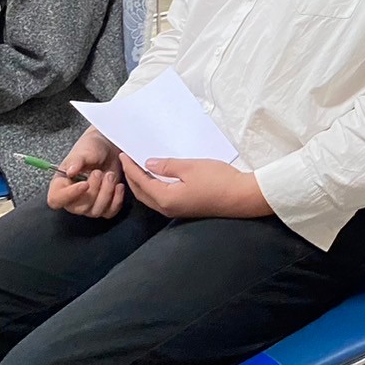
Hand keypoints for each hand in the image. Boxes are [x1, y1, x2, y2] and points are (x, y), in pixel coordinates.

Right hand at [47, 128, 124, 217]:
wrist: (109, 147)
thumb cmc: (92, 148)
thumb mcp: (83, 151)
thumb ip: (76, 161)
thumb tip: (70, 171)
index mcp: (60, 185)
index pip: (56, 199)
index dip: (70, 195)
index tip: (84, 184)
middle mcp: (72, 198)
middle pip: (79, 208)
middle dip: (94, 190)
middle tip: (99, 172)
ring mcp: (88, 203)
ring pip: (95, 211)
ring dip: (106, 193)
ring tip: (110, 175)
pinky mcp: (104, 204)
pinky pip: (109, 212)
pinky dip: (116, 200)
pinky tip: (119, 186)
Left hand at [119, 155, 273, 219]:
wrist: (241, 196)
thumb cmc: (217, 179)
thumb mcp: (191, 167)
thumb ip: (168, 166)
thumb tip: (148, 164)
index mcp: (165, 198)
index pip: (141, 181)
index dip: (131, 167)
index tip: (123, 154)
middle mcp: (167, 208)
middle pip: (141, 193)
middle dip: (131, 177)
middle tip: (126, 161)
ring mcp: (176, 210)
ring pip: (150, 197)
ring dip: (141, 184)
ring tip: (137, 169)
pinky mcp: (184, 208)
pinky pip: (160, 198)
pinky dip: (152, 188)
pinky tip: (156, 178)